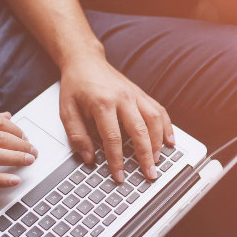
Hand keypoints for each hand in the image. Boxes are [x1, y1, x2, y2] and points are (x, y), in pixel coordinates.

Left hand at [58, 52, 174, 182]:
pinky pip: (159, 110)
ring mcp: (135, 95)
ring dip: (158, 143)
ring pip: (154, 120)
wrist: (85, 60)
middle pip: (139, 131)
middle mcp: (122, 98)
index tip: (120, 176)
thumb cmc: (76, 86)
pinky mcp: (141, 94)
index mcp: (102, 103)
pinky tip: (169, 141)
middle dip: (146, 156)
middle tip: (149, 174)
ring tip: (158, 160)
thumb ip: (77, 136)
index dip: (117, 160)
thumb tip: (89, 158)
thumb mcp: (67, 111)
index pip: (113, 138)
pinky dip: (167, 126)